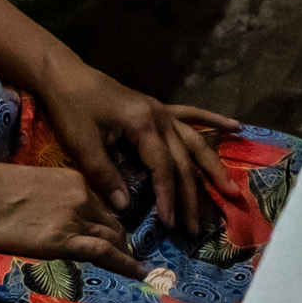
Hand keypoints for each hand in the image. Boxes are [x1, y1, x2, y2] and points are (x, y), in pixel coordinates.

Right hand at [0, 162, 142, 276]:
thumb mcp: (32, 186)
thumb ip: (52, 199)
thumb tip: (51, 216)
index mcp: (75, 181)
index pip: (103, 206)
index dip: (111, 224)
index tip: (117, 238)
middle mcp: (83, 197)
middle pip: (113, 223)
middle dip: (122, 241)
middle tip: (128, 258)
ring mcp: (77, 218)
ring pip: (113, 238)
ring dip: (126, 254)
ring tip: (136, 269)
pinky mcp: (66, 239)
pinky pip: (105, 252)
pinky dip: (126, 263)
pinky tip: (138, 273)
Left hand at [43, 65, 243, 238]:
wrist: (66, 75)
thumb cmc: (72, 108)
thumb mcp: (83, 144)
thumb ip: (105, 174)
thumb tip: (125, 207)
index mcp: (144, 125)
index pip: (163, 168)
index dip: (167, 197)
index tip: (169, 223)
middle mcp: (161, 118)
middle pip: (184, 161)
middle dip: (192, 196)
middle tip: (196, 227)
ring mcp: (162, 111)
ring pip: (195, 143)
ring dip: (212, 168)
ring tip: (229, 190)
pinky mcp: (158, 108)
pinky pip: (191, 115)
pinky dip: (214, 120)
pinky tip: (235, 127)